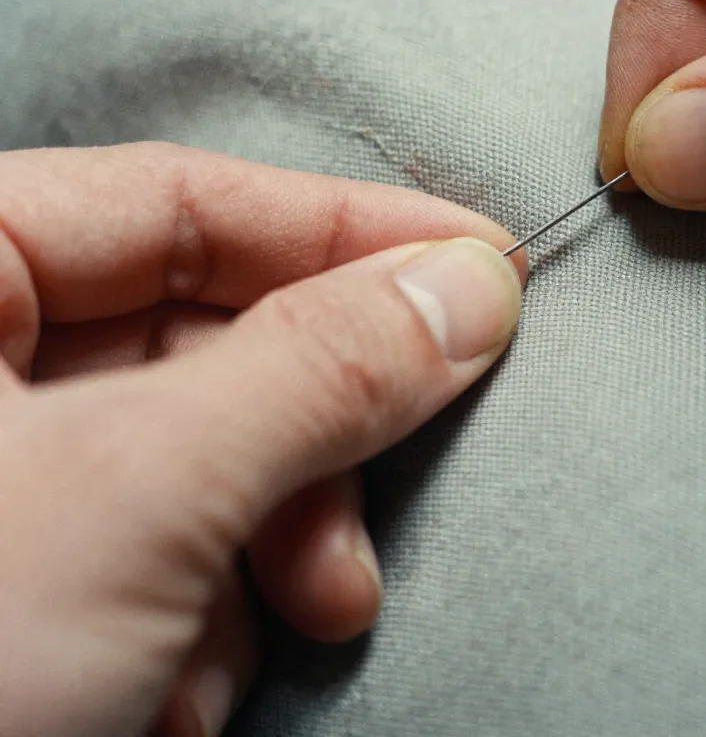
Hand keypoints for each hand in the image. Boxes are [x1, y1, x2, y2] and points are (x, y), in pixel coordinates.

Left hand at [0, 143, 524, 736]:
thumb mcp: (138, 494)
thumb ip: (321, 368)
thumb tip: (469, 286)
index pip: (189, 200)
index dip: (348, 227)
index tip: (479, 261)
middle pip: (205, 334)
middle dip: (315, 427)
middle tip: (394, 482)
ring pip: (200, 450)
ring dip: (269, 542)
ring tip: (298, 620)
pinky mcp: (25, 572)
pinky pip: (163, 541)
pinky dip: (206, 614)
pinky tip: (181, 695)